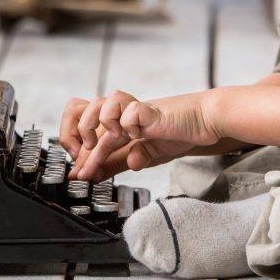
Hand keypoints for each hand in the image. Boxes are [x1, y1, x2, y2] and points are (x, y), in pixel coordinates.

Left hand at [60, 90, 224, 181]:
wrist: (206, 121)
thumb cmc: (179, 133)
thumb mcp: (144, 154)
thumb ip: (120, 162)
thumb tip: (96, 175)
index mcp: (118, 121)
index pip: (86, 130)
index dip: (75, 150)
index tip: (77, 174)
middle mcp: (122, 113)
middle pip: (80, 108)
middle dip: (72, 134)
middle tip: (81, 158)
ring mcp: (134, 109)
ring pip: (99, 104)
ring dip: (95, 127)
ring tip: (102, 145)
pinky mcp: (150, 110)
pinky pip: (129, 111)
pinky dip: (127, 125)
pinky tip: (135, 136)